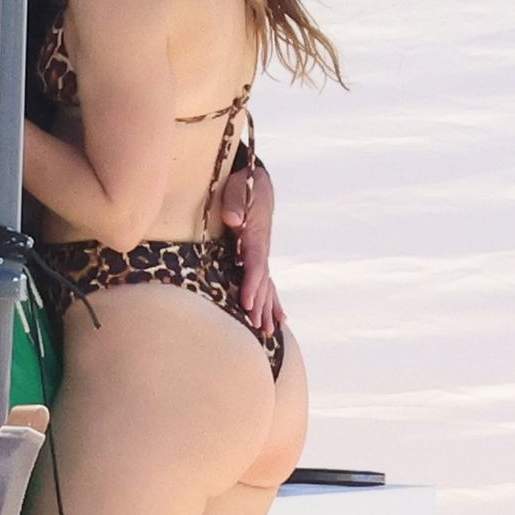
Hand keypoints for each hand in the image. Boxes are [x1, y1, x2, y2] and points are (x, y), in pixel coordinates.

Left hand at [221, 162, 283, 333]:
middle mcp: (262, 248)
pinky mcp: (258, 256)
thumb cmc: (243, 185)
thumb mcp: (238, 188)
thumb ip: (235, 203)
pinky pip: (267, 282)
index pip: (255, 264)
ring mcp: (262, 254)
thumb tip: (234, 220)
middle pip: (263, 281)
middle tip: (257, 329)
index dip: (251, 285)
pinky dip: (273, 301)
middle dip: (260, 306)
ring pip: (266, 285)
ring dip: (267, 309)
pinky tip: (279, 319)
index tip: (246, 304)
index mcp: (256, 235)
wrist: (257, 182)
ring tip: (268, 332)